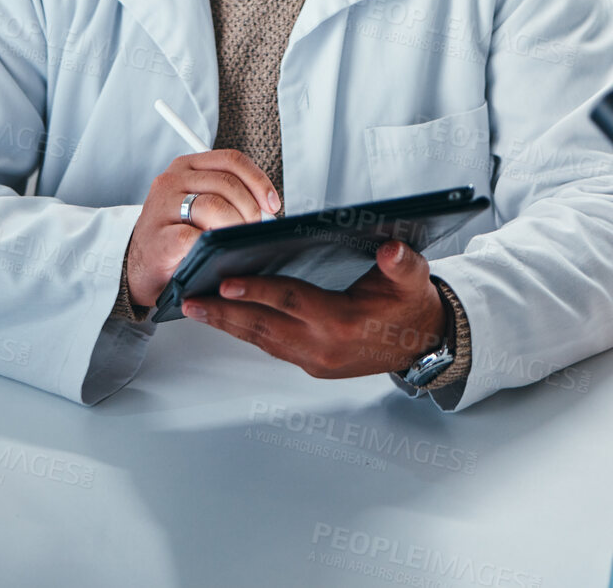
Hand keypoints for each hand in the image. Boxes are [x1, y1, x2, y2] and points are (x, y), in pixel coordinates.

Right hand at [125, 150, 279, 308]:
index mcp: (186, 166)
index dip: (258, 180)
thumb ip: (228, 198)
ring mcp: (163, 207)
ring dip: (235, 226)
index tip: (272, 204)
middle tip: (255, 229)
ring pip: (214, 206)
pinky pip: (196, 236)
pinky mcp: (160, 237)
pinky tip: (215, 253)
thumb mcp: (199, 206)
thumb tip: (268, 211)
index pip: (231, 160)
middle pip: (226, 183)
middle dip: (250, 208)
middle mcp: (172, 180)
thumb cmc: (176, 235)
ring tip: (235, 242)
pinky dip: (212, 245)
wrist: (138, 266)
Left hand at [181, 239, 446, 378]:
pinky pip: (270, 345)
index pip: (291, 302)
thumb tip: (392, 248)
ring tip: (196, 307)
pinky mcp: (311, 363)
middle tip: (189, 300)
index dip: (258, 291)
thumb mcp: (414, 280)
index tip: (226, 281)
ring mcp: (315, 360)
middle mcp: (323, 348)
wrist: (423, 343)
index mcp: (343, 324)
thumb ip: (402, 263)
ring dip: (228, 323)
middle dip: (224, 313)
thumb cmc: (412, 306)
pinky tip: (227, 316)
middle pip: (264, 327)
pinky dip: (245, 330)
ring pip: (262, 340)